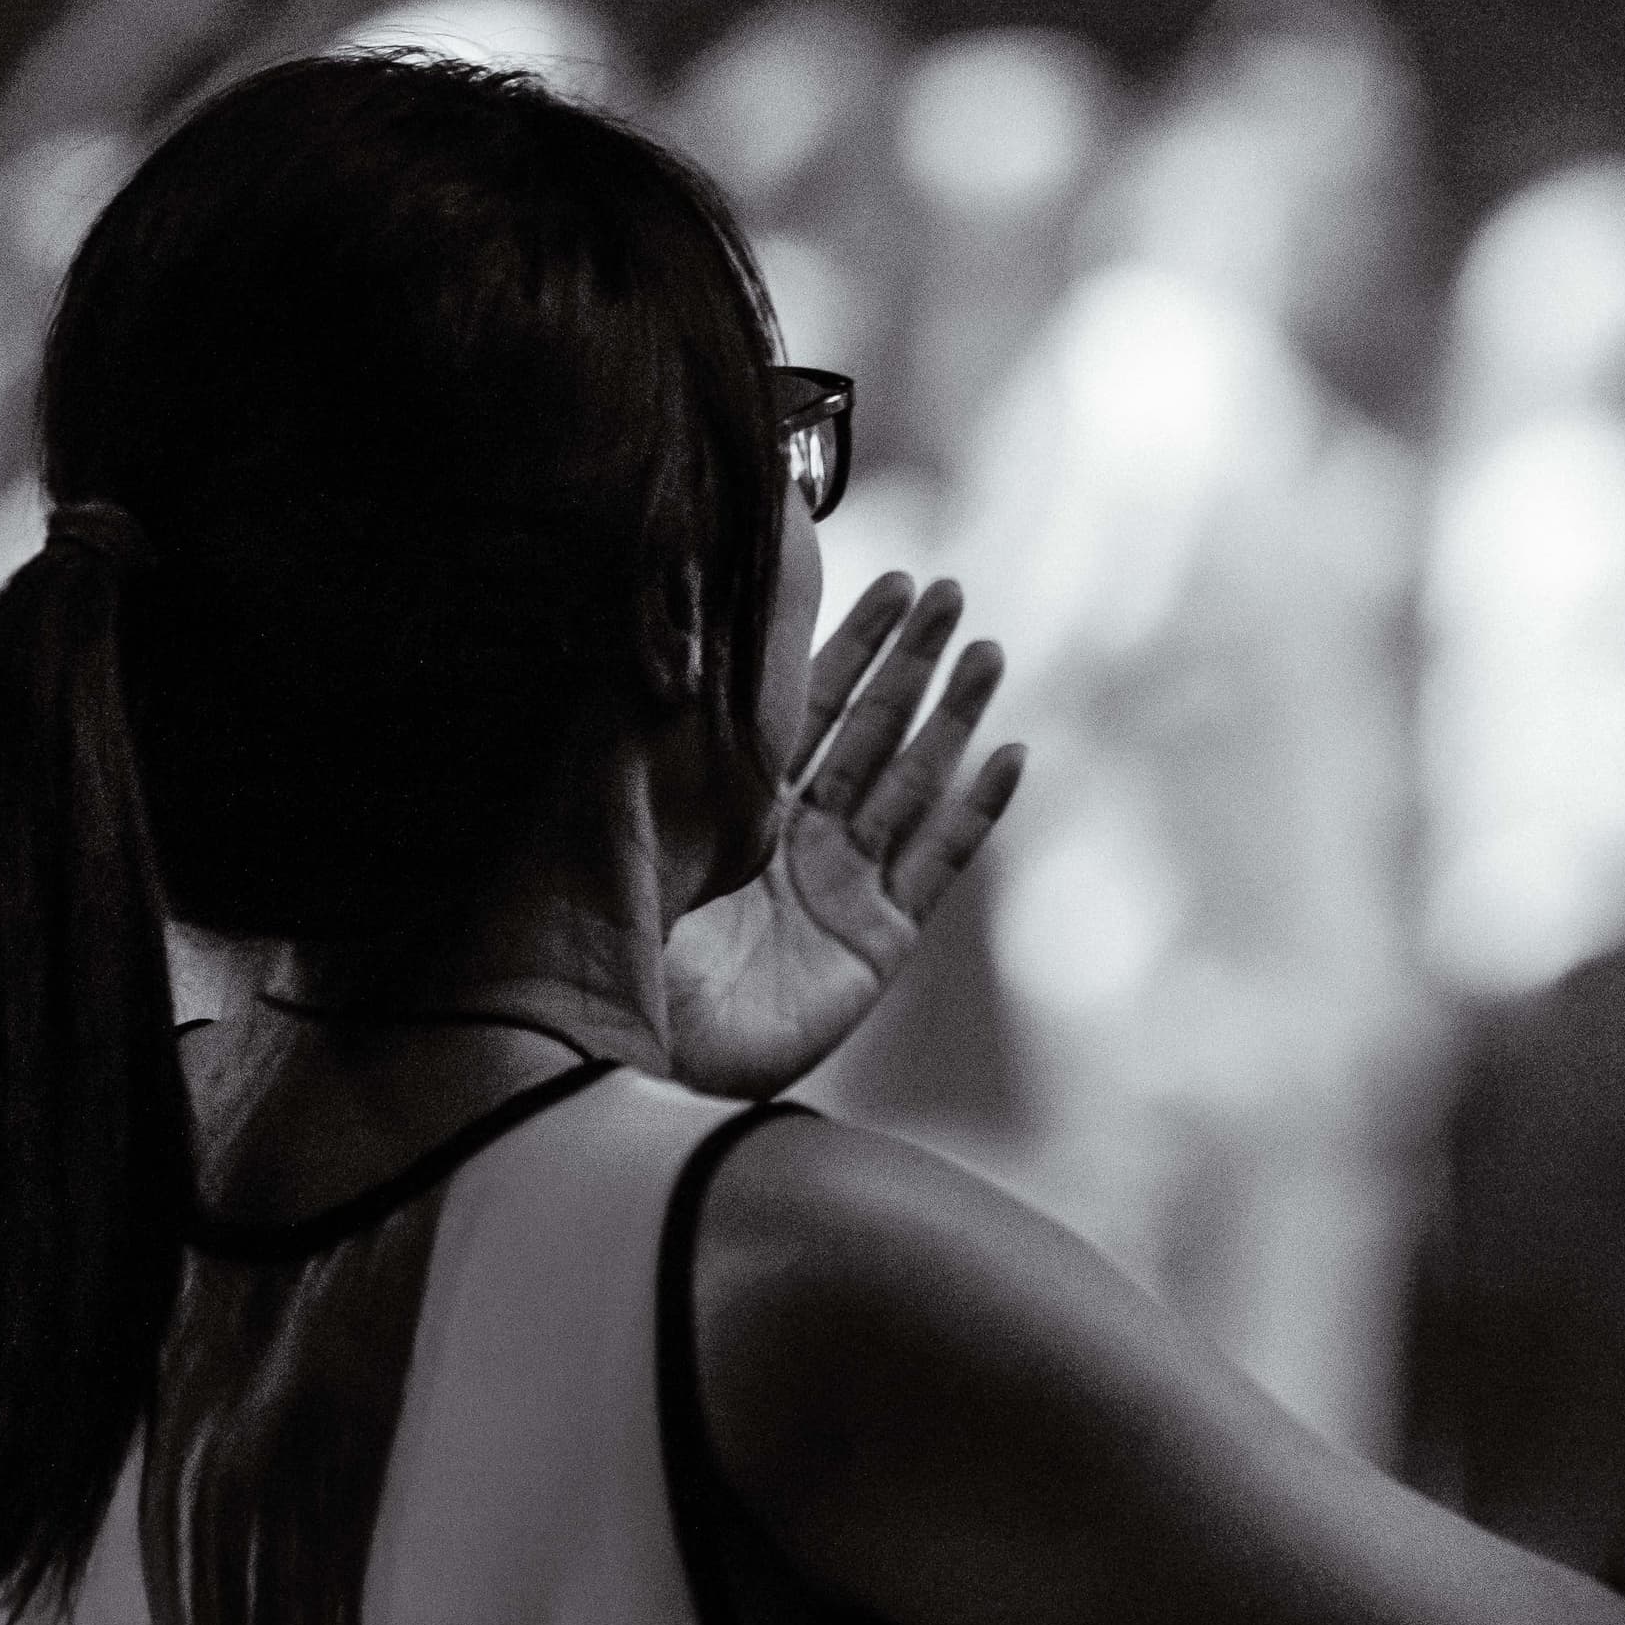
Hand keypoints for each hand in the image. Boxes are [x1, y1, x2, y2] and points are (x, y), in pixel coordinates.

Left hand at [666, 574, 1026, 1098]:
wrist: (633, 1043)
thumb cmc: (616, 931)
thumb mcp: (640, 806)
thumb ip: (676, 724)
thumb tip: (688, 612)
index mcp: (735, 801)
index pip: (809, 702)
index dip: (855, 641)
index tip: (894, 580)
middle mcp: (794, 836)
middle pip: (870, 729)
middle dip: (913, 661)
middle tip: (953, 594)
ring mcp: (839, 889)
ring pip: (913, 782)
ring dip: (953, 718)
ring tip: (989, 654)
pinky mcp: (876, 943)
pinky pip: (938, 863)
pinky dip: (975, 810)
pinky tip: (1009, 756)